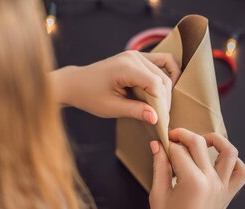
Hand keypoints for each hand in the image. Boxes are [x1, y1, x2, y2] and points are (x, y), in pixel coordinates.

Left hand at [50, 50, 180, 123]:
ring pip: (165, 72)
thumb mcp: (111, 108)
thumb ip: (135, 111)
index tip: (161, 122)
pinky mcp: (138, 57)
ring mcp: (137, 55)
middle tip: (161, 120)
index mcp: (125, 67)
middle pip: (162, 79)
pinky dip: (168, 74)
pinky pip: (163, 61)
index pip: (155, 85)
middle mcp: (134, 57)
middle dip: (164, 101)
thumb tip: (156, 119)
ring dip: (166, 91)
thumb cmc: (90, 96)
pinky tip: (166, 90)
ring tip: (161, 108)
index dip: (161, 105)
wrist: (76, 83)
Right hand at [149, 128, 244, 208]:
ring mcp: (223, 188)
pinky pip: (242, 173)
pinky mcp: (229, 195)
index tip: (160, 143)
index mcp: (192, 182)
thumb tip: (156, 145)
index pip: (178, 151)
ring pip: (230, 152)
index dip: (167, 144)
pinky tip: (219, 163)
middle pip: (199, 144)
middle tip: (173, 137)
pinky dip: (235, 163)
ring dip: (217, 141)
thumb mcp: (159, 196)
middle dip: (183, 135)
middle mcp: (211, 182)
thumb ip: (159, 167)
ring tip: (203, 142)